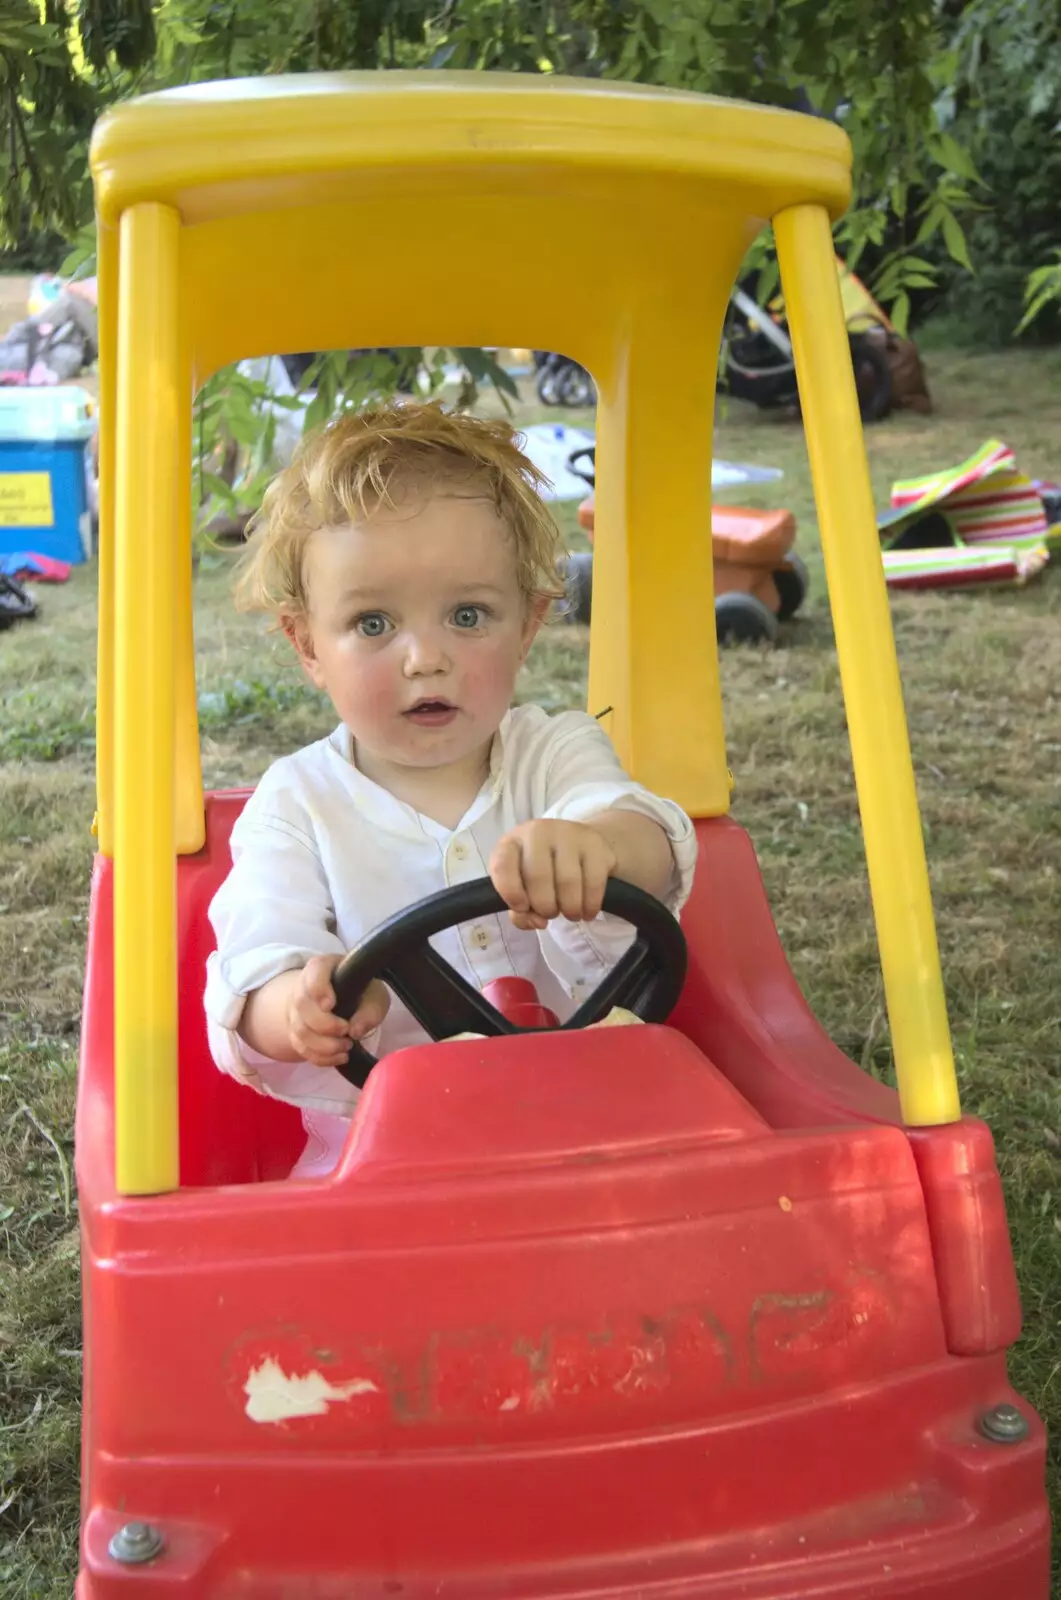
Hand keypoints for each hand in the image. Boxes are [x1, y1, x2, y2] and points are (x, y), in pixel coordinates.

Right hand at [285, 956, 389, 1067]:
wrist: (346, 998)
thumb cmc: (362, 992)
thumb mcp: (375, 995)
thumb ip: (371, 1010)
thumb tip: (355, 1031)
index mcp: (323, 967)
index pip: (313, 972)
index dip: (318, 989)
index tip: (330, 1004)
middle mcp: (303, 987)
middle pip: (301, 1004)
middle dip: (324, 1024)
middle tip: (346, 1030)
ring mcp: (297, 1011)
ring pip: (300, 1030)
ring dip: (324, 1045)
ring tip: (347, 1046)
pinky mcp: (297, 1032)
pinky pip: (301, 1048)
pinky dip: (321, 1057)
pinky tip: (341, 1057)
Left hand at [490, 819, 616, 930]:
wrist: (580, 844)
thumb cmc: (544, 870)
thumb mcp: (524, 886)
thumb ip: (521, 911)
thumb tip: (538, 922)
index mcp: (512, 843)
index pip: (502, 866)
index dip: (510, 893)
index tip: (522, 908)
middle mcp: (539, 832)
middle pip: (538, 876)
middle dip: (545, 906)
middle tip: (551, 914)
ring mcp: (569, 834)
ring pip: (567, 881)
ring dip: (569, 908)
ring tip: (571, 914)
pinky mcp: (595, 844)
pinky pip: (593, 882)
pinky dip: (590, 904)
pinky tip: (588, 911)